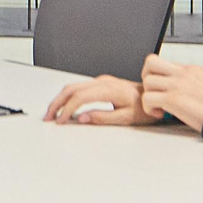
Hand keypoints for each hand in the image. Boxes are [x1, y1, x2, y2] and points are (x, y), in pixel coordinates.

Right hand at [43, 73, 159, 125]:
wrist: (154, 96)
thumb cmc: (145, 108)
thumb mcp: (126, 118)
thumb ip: (102, 117)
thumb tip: (82, 118)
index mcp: (108, 90)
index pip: (79, 98)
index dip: (67, 110)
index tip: (60, 121)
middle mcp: (102, 82)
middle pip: (71, 89)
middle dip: (56, 103)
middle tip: (48, 117)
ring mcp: (101, 81)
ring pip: (72, 86)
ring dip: (60, 99)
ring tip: (52, 113)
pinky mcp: (101, 83)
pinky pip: (79, 87)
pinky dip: (67, 96)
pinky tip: (64, 105)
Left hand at [138, 53, 202, 130]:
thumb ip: (186, 82)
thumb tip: (169, 87)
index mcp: (191, 69)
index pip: (163, 63)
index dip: (158, 77)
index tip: (163, 91)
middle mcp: (184, 73)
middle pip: (151, 61)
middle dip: (146, 77)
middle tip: (153, 92)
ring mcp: (178, 84)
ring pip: (147, 81)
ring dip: (148, 96)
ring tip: (159, 108)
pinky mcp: (174, 99)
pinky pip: (147, 98)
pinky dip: (148, 108)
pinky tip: (160, 114)